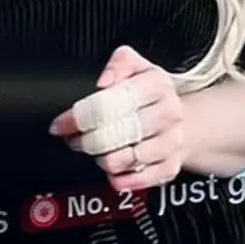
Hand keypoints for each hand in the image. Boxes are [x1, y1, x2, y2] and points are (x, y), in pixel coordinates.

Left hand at [52, 47, 185, 192]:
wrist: (182, 121)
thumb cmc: (152, 96)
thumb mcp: (137, 68)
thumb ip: (119, 62)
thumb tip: (103, 80)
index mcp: (159, 85)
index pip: (112, 102)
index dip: (80, 116)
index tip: (61, 123)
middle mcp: (168, 114)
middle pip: (113, 134)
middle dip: (84, 139)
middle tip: (74, 137)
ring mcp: (170, 142)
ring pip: (120, 160)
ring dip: (98, 158)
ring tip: (95, 149)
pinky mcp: (169, 168)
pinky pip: (134, 180)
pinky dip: (117, 178)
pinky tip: (113, 168)